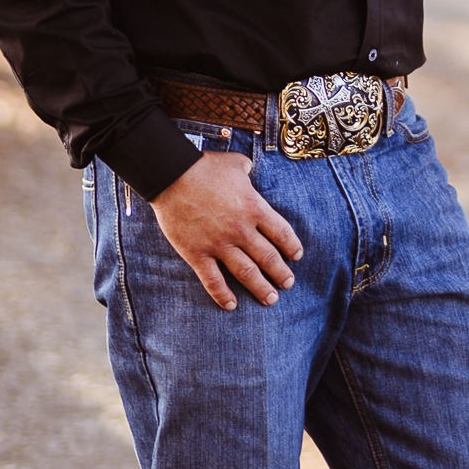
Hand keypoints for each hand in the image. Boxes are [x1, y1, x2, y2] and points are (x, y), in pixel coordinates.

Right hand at [152, 147, 303, 310]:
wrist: (172, 175)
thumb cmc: (205, 167)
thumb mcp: (235, 163)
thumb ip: (246, 170)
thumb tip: (249, 170)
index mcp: (254, 208)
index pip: (281, 233)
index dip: (291, 246)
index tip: (296, 256)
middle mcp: (240, 230)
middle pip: (268, 256)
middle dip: (281, 273)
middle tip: (288, 283)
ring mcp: (219, 244)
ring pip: (246, 272)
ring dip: (260, 287)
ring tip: (271, 299)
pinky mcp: (197, 254)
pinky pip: (213, 280)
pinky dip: (222, 294)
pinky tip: (231, 305)